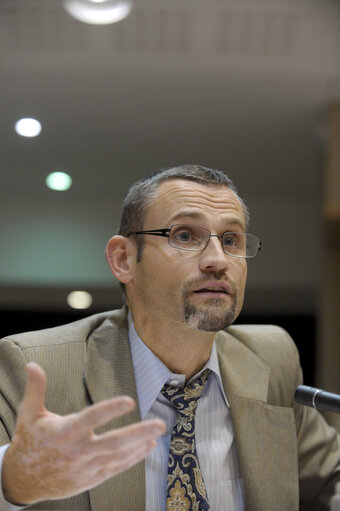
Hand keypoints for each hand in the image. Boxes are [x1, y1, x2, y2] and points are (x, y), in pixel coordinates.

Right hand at [2, 362, 165, 504]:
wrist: (22, 482)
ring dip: (140, 444)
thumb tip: (32, 365)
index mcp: (64, 432)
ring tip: (158, 432)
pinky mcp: (90, 478)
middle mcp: (77, 451)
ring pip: (117, 456)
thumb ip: (35, 389)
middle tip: (160, 424)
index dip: (110, 410)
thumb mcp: (28, 414)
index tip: (129, 401)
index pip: (91, 419)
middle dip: (138, 433)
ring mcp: (86, 467)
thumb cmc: (29, 443)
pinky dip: (133, 458)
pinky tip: (147, 447)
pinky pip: (116, 468)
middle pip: (112, 443)